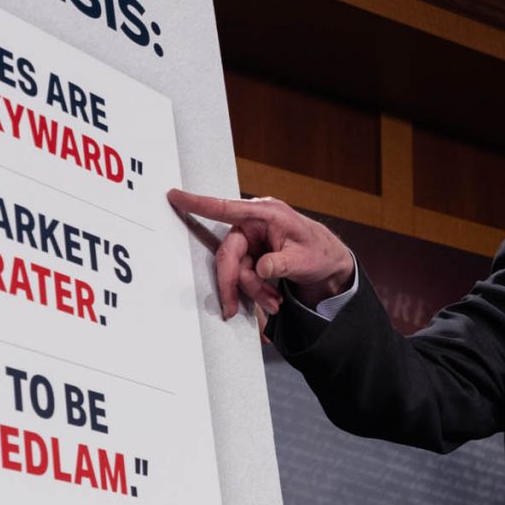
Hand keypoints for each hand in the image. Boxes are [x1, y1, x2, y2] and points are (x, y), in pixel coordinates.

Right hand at [165, 190, 356, 318]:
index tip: (174, 195)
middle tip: (232, 310)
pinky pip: (244, 276)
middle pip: (229, 255)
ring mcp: (252, 241)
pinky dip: (256, 291)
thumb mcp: (305, 260)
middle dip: (235, 283)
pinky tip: (272, 299)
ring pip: (237, 270)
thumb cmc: (320, 252)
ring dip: (253, 291)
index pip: (226, 209)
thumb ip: (281, 263)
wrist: (330, 264)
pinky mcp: (252, 255)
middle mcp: (254, 225)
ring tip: (274, 302)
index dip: (198, 203)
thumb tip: (260, 269)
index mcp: (265, 214)